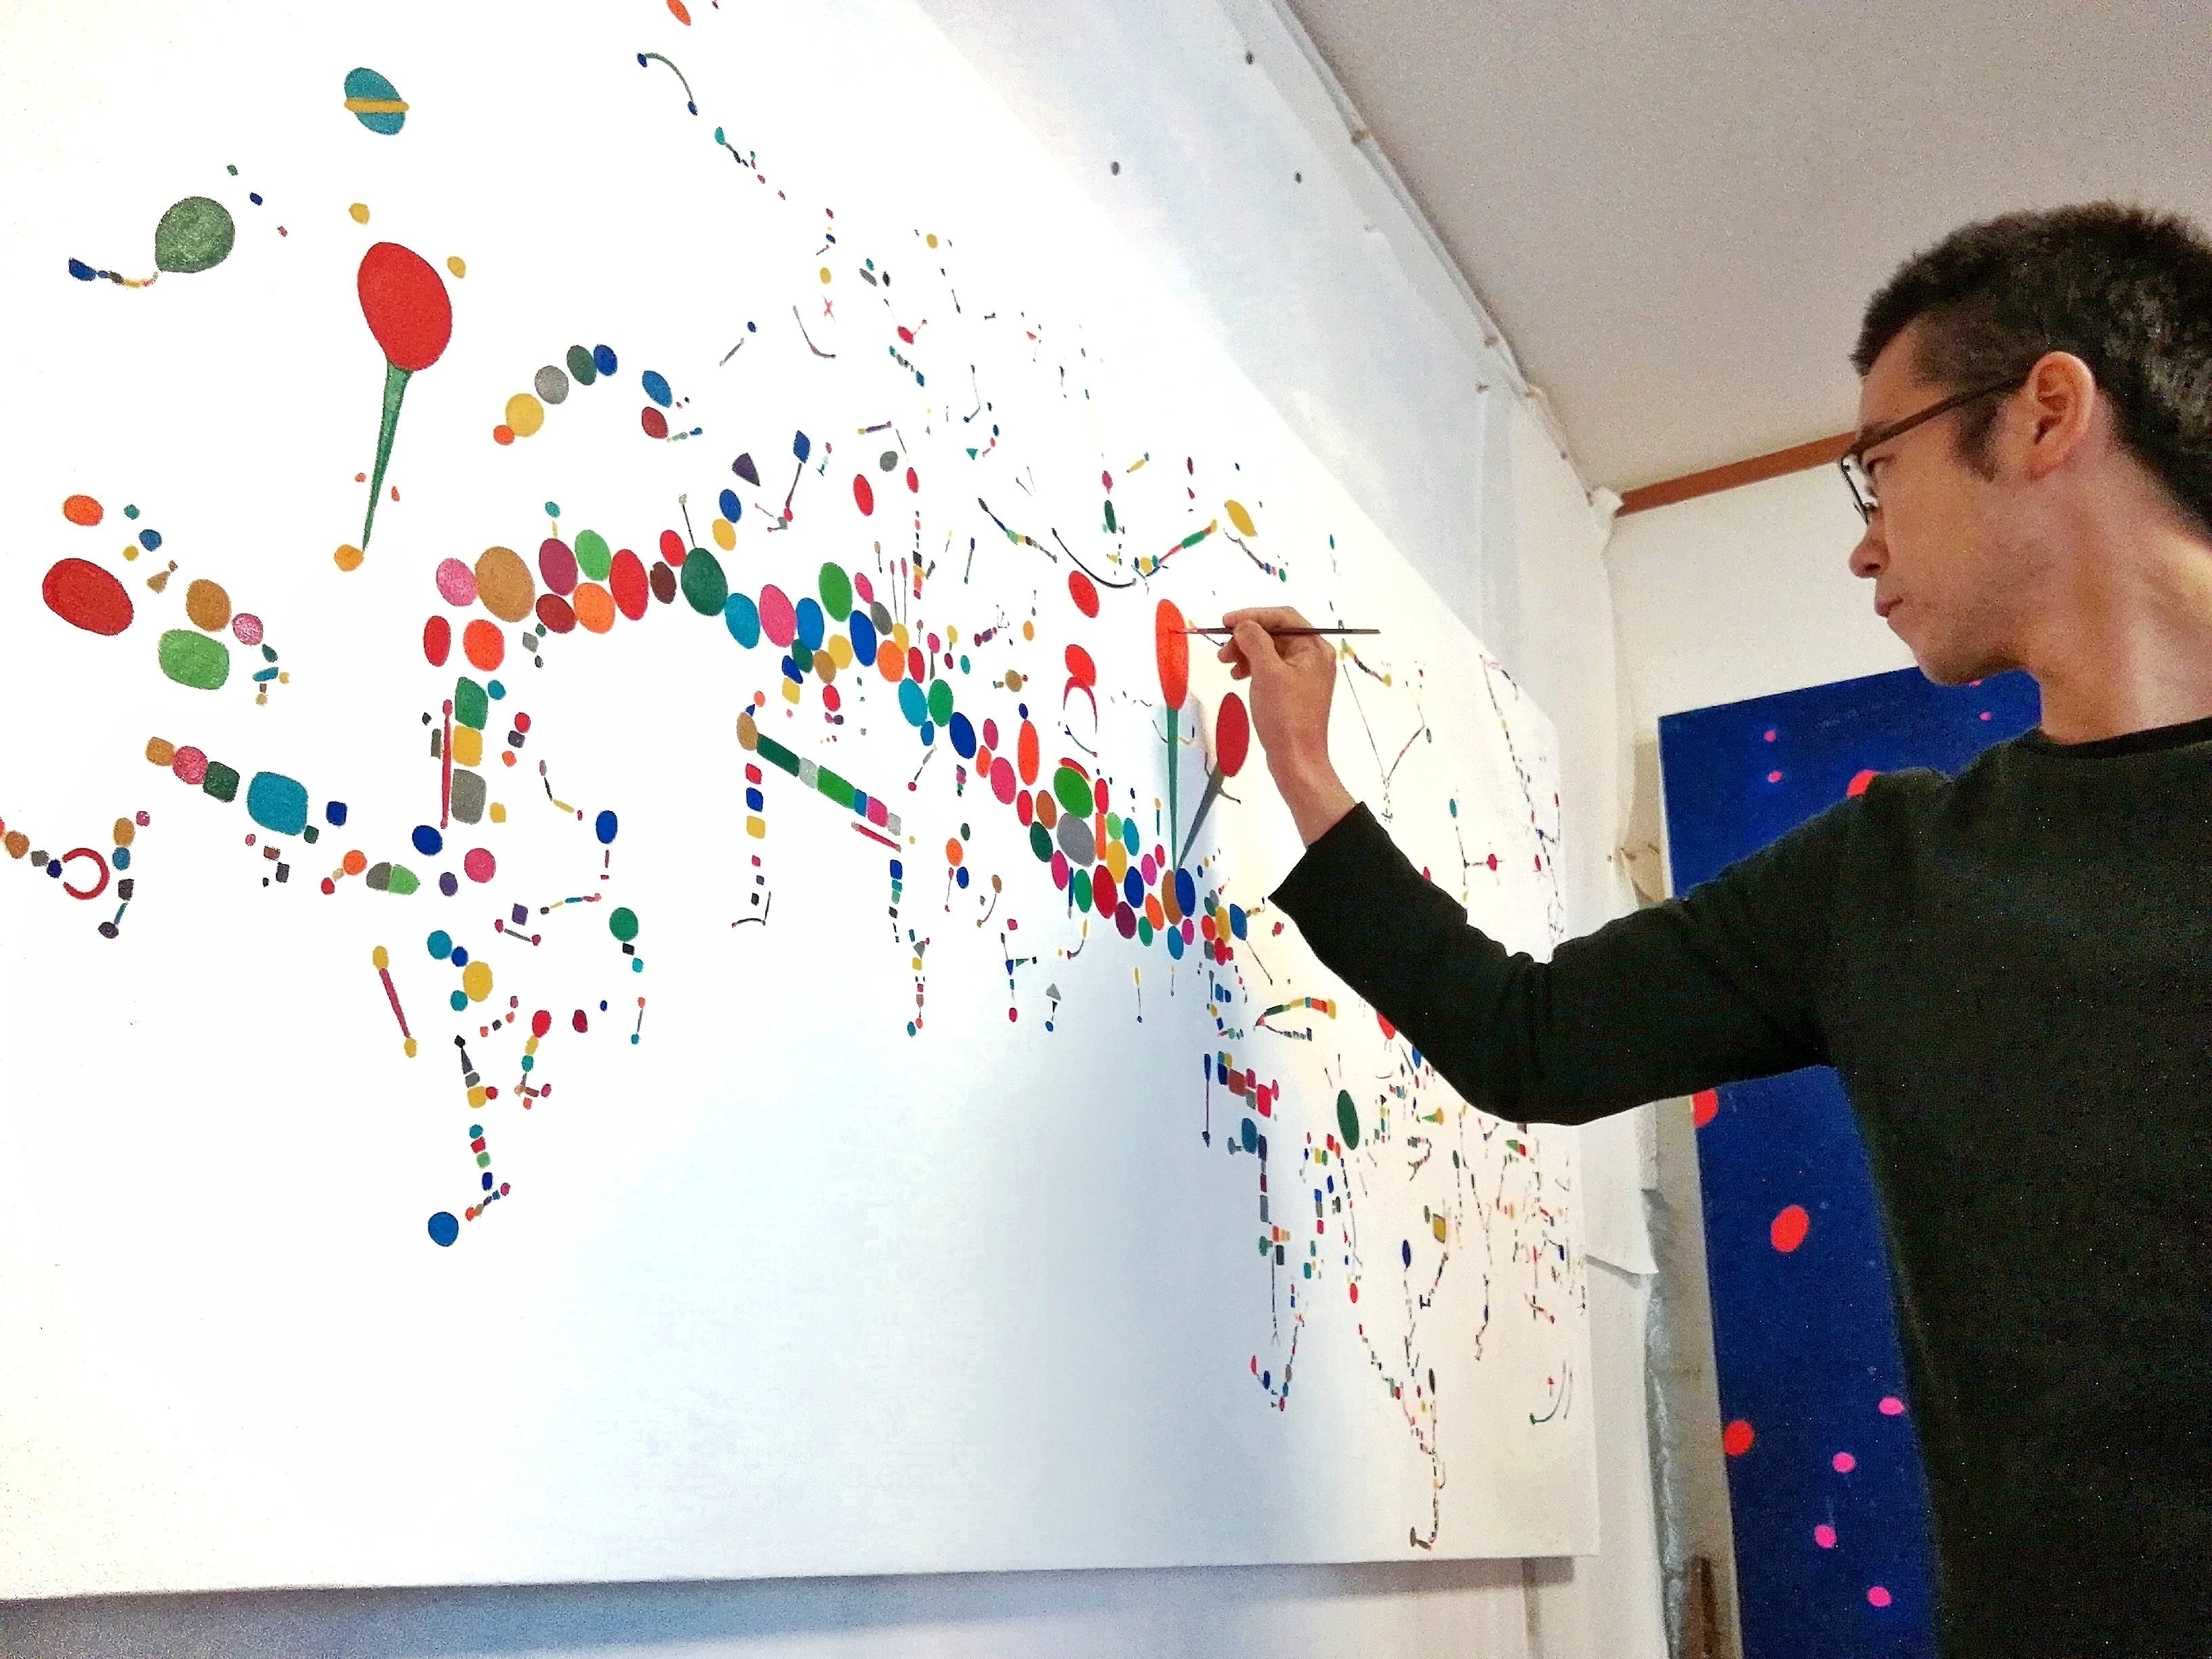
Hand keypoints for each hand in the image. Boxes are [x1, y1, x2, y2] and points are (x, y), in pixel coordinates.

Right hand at [1218, 607, 1356, 843]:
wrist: (1296, 760)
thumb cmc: (1285, 715)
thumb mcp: (1267, 672)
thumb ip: (1255, 641)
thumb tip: (1244, 625)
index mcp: (1315, 649)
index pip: (1284, 617)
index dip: (1253, 615)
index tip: (1226, 622)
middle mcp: (1313, 658)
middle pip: (1276, 634)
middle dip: (1247, 637)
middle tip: (1223, 651)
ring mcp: (1304, 675)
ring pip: (1270, 651)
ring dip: (1246, 652)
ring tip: (1227, 665)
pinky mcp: (1294, 691)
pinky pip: (1271, 668)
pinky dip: (1253, 668)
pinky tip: (1239, 676)